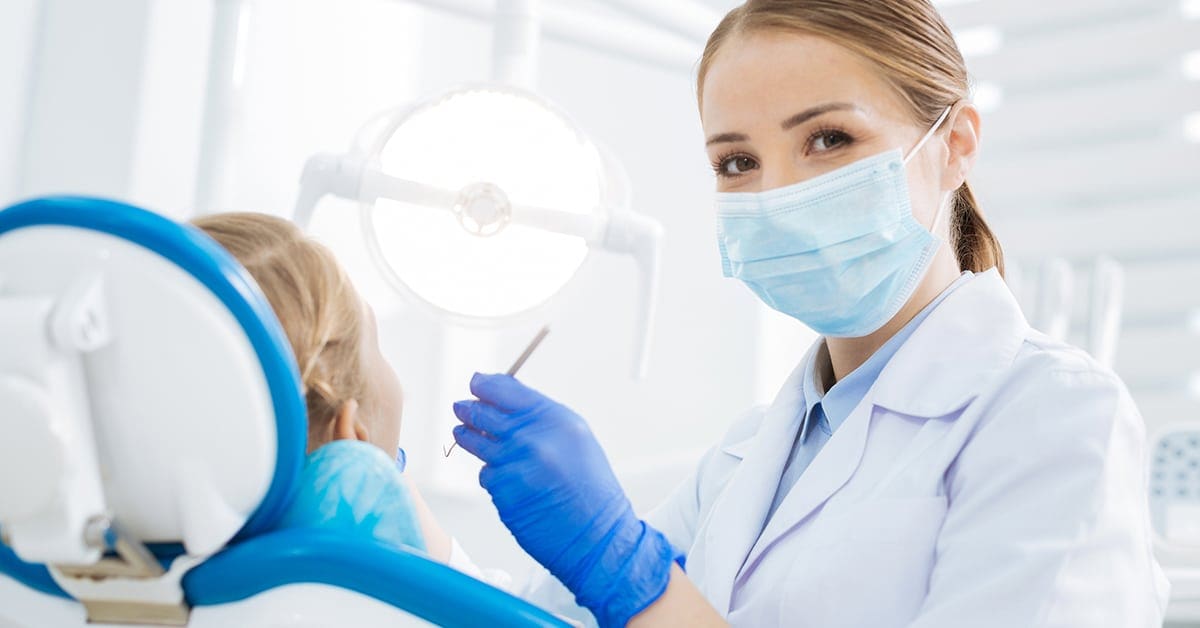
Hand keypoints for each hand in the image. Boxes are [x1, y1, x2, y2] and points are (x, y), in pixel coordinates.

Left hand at [453, 373, 676, 626]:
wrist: (595, 536)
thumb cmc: (591, 490)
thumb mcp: (576, 439)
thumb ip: (542, 418)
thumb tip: (508, 402)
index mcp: (554, 419)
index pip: (507, 390)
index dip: (486, 384)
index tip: (476, 382)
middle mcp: (531, 438)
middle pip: (484, 414)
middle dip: (468, 408)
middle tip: (461, 406)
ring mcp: (512, 464)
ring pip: (475, 443)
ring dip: (467, 436)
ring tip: (463, 432)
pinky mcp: (500, 491)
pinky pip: (486, 474)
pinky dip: (492, 474)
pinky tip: (509, 480)